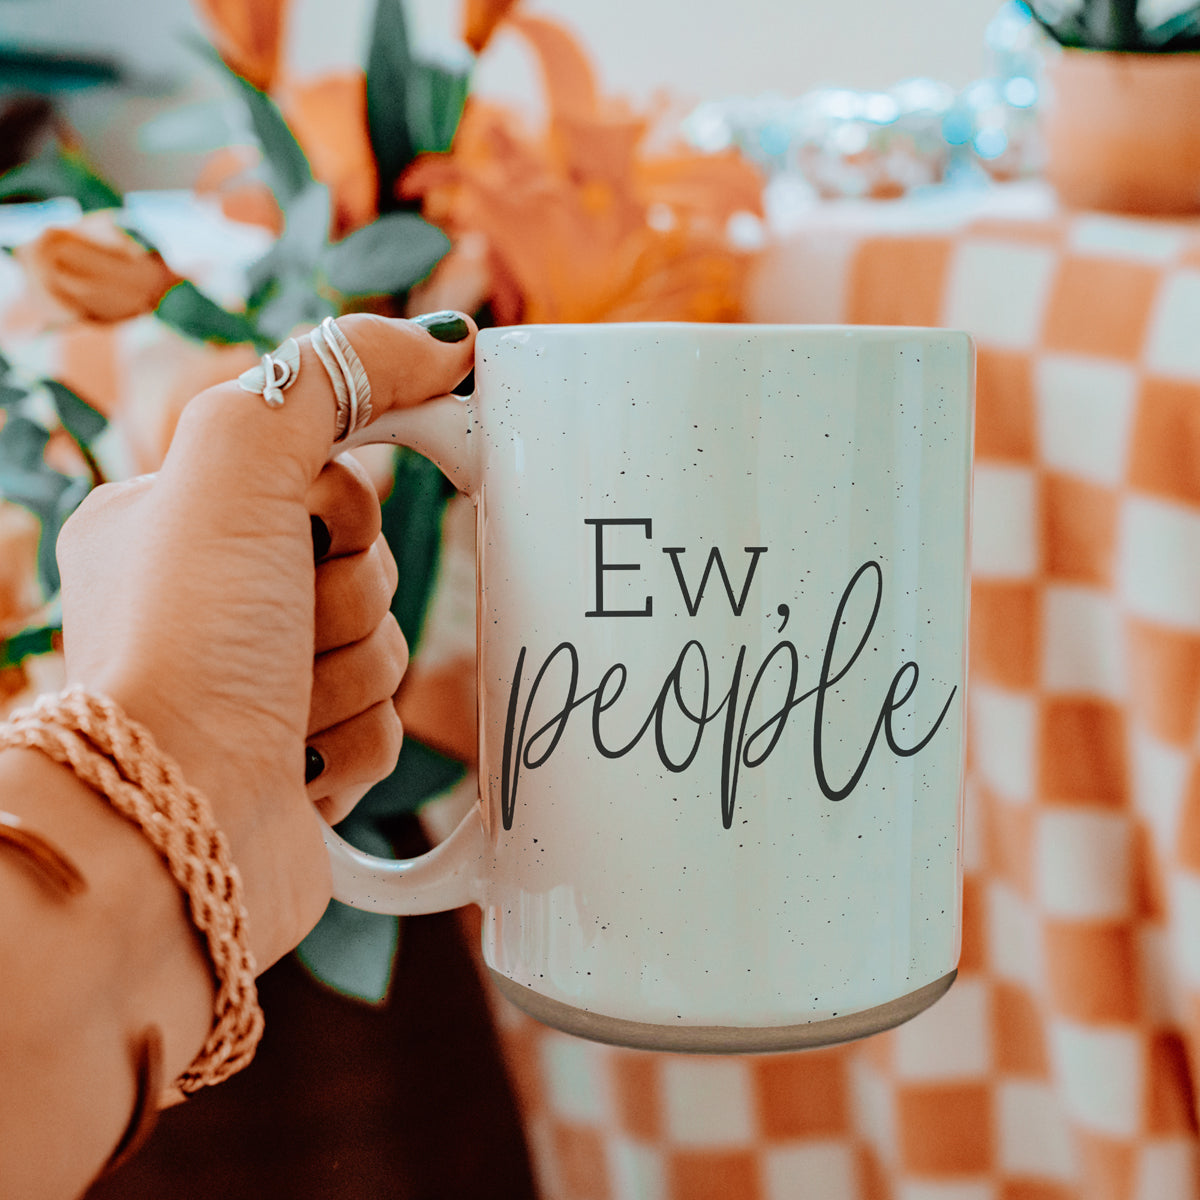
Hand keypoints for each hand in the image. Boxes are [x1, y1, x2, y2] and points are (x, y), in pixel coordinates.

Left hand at [54, 313, 475, 969]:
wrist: (170, 829)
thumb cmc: (184, 644)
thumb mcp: (234, 464)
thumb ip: (329, 377)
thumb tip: (445, 339)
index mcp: (178, 522)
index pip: (331, 481)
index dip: (343, 511)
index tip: (310, 537)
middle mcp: (214, 604)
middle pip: (368, 571)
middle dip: (346, 605)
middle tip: (280, 633)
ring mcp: (257, 689)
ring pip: (383, 652)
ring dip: (350, 680)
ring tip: (280, 712)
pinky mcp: (300, 764)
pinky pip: (383, 729)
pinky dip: (352, 747)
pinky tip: (296, 766)